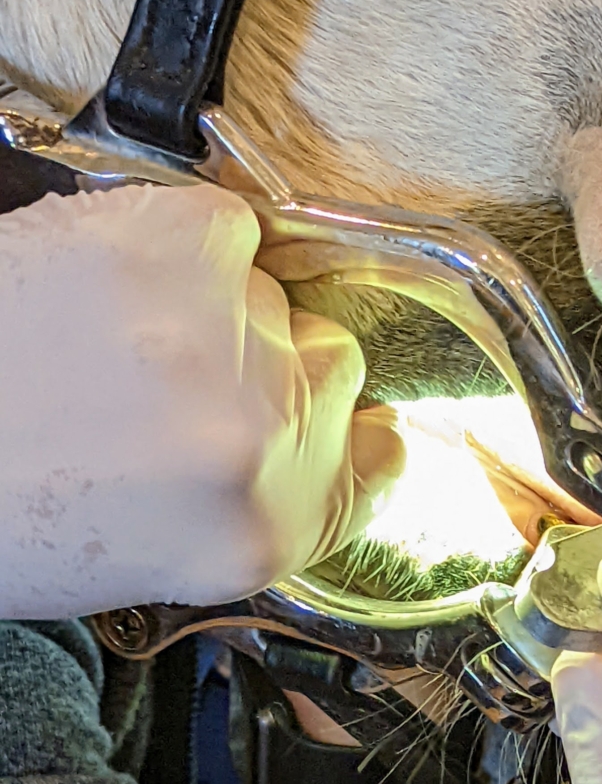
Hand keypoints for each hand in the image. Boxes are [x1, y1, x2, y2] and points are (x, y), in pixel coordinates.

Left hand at [0, 183, 403, 616]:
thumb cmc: (1, 504)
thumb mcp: (158, 556)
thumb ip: (263, 495)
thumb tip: (346, 430)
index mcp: (261, 535)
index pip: (381, 458)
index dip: (341, 430)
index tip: (307, 416)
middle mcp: (263, 441)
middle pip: (336, 361)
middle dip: (266, 365)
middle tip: (167, 384)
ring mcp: (229, 340)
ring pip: (272, 292)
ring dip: (207, 308)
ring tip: (106, 341)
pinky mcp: (186, 247)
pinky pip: (228, 227)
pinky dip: (173, 242)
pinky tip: (102, 287)